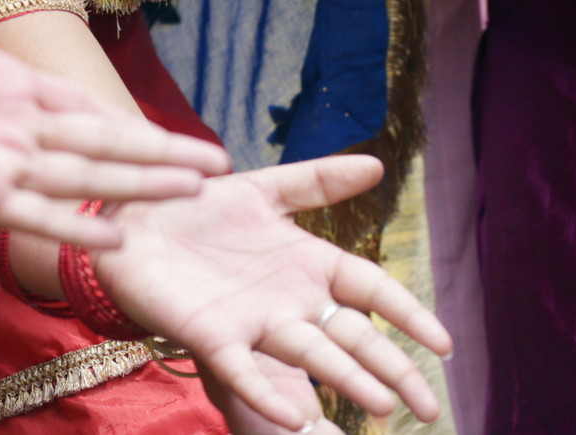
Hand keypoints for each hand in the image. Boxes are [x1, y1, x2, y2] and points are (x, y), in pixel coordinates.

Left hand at [0, 0, 228, 246]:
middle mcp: (8, 133)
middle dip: (159, 163)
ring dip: (136, 189)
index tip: (189, 146)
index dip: (137, 130)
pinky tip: (115, 236)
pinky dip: (72, 225)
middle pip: (101, 152)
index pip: (87, 117)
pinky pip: (27, 210)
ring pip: (81, 180)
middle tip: (218, 175)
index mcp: (4, 92)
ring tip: (191, 194)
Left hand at [91, 158, 447, 429]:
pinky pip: (243, 369)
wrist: (133, 215)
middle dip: (392, 370)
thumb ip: (318, 181)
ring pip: (310, 355)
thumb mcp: (264, 189)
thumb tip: (379, 166)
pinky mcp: (212, 335)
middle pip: (352, 337)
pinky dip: (266, 391)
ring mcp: (253, 322)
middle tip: (429, 408)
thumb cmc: (199, 206)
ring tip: (381, 407)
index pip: (371, 291)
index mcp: (308, 264)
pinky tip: (292, 417)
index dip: (406, 316)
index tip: (443, 345)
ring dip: (346, 380)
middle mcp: (289, 301)